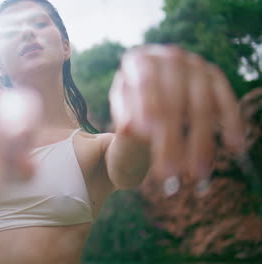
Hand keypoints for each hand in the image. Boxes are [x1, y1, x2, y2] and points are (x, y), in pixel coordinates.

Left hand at [109, 45, 245, 179]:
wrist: (152, 84)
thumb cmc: (131, 100)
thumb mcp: (121, 107)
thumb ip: (124, 115)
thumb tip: (129, 128)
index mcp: (139, 60)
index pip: (145, 81)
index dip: (147, 106)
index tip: (145, 134)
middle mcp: (169, 57)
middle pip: (173, 100)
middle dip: (171, 139)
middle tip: (168, 171)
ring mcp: (195, 64)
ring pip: (202, 104)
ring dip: (201, 140)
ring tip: (197, 171)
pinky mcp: (215, 76)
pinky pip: (226, 100)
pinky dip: (232, 123)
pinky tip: (235, 146)